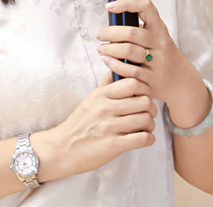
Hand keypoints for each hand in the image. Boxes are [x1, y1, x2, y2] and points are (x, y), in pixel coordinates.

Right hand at [39, 72, 156, 179]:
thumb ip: (107, 83)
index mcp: (102, 95)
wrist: (62, 149)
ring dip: (150, 125)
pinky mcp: (113, 146)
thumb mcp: (91, 99)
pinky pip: (143, 139)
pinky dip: (148, 139)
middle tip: (146, 113)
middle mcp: (106, 109)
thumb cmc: (80, 123)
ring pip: (146, 119)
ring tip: (144, 127)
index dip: (143, 89)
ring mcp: (109, 127)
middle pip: (144, 101)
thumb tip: (117, 62)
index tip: (141, 96)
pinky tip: (142, 138)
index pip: (133, 83)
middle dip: (150, 108)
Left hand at [96, 0, 209, 127]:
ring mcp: (157, 61)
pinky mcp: (151, 78)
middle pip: (131, 32)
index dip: (127, 3)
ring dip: (109, 49)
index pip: (146, 7)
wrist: (180, 79)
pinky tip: (107, 61)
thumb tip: (111, 11)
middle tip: (99, 34)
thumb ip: (136, 26)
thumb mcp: (155, 36)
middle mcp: (160, 42)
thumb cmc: (162, 55)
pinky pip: (129, 70)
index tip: (111, 6)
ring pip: (128, 51)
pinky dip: (114, 65)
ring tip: (101, 49)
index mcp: (159, 28)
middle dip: (110, 33)